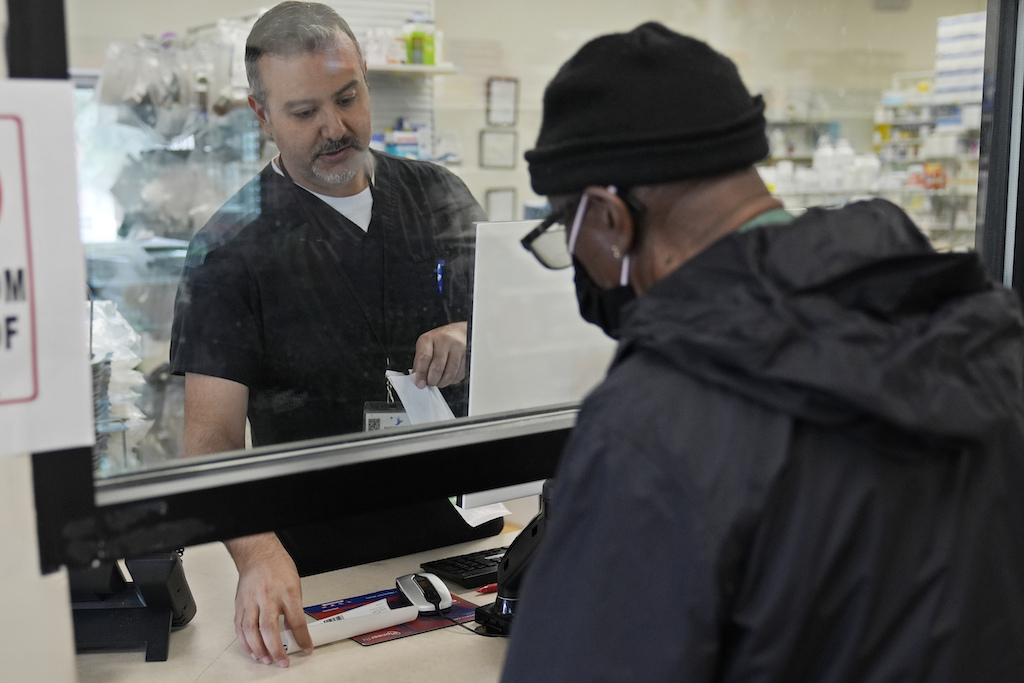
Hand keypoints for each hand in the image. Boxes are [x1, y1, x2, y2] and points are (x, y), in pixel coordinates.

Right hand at [225, 533, 311, 666]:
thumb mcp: (295, 586)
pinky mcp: (240, 605)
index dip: (302, 638)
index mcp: (287, 592)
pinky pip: (240, 627)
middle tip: (282, 662)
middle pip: (270, 628)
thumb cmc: (278, 568)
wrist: (258, 555)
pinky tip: (252, 650)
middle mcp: (267, 597)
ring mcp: (251, 601)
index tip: (306, 649)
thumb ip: (294, 609)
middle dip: (276, 649)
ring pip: (251, 630)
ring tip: (266, 660)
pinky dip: (245, 642)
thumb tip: (294, 630)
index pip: (296, 620)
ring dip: (258, 649)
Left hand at [413, 321, 467, 388]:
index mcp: (429, 338)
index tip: (420, 383)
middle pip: (437, 367)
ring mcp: (457, 347)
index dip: (421, 373)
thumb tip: (418, 379)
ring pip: (450, 373)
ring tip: (439, 381)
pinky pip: (459, 374)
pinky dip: (453, 380)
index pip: (424, 358)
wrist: (458, 333)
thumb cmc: (439, 341)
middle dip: (433, 381)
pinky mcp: (467, 355)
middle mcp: (444, 341)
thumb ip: (419, 363)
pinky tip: (449, 375)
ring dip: (443, 382)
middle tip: (431, 383)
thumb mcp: (425, 347)